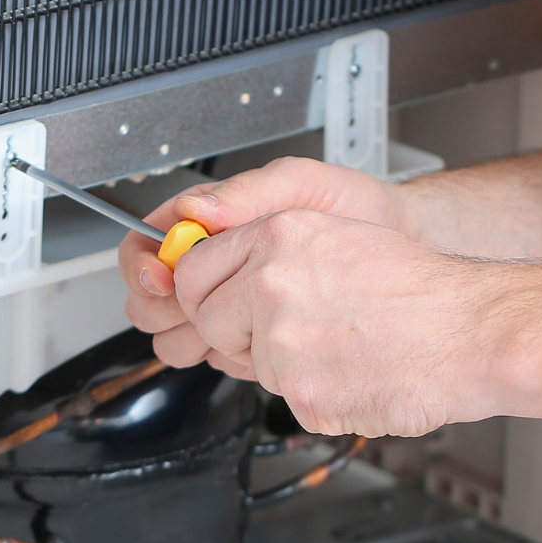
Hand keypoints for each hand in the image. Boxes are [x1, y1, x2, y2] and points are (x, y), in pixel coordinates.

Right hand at [119, 157, 418, 375]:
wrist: (398, 245)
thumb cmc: (352, 208)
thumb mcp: (301, 185)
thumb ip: (247, 193)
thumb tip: (195, 209)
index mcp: (209, 223)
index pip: (145, 245)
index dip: (143, 265)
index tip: (160, 278)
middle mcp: (213, 265)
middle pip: (149, 299)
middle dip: (164, 309)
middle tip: (199, 308)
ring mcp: (230, 305)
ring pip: (176, 336)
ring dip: (195, 338)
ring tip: (236, 325)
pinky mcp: (251, 337)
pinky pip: (217, 357)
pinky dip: (231, 356)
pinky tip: (262, 343)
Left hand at [169, 209, 511, 437]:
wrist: (474, 332)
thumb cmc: (421, 290)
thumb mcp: (338, 236)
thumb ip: (270, 252)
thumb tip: (219, 275)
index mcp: (279, 235)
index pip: (193, 271)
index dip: (206, 294)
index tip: (221, 303)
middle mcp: (272, 283)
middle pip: (206, 321)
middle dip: (237, 334)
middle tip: (292, 332)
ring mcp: (283, 341)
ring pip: (248, 364)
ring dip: (286, 365)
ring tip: (343, 346)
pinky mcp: (302, 392)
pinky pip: (286, 400)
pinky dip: (319, 395)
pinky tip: (357, 371)